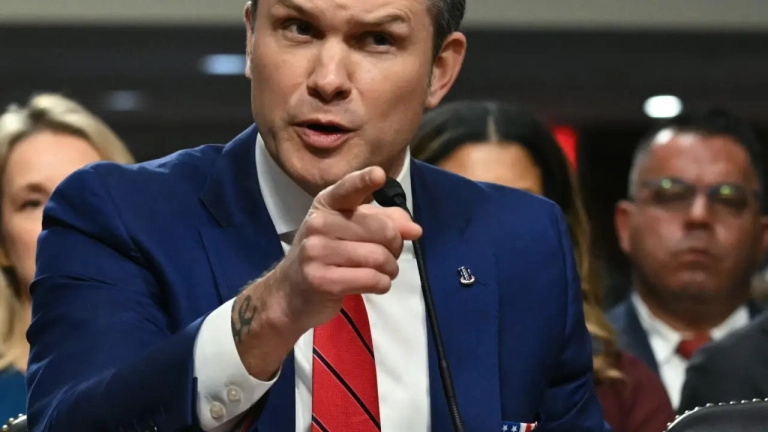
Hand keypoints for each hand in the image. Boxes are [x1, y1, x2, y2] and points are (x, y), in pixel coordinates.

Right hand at [232, 166, 421, 378]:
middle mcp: (319, 223)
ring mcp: (317, 252)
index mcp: (327, 204)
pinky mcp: (322, 280)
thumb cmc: (326, 254)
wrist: (289, 292)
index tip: (379, 175)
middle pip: (381, 230)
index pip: (348, 189)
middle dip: (395, 246)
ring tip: (384, 272)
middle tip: (389, 255)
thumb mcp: (350, 230)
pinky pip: (372, 280)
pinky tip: (375, 284)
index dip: (364, 180)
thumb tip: (414, 230)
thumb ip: (384, 222)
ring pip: (379, 257)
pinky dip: (383, 284)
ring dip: (390, 269)